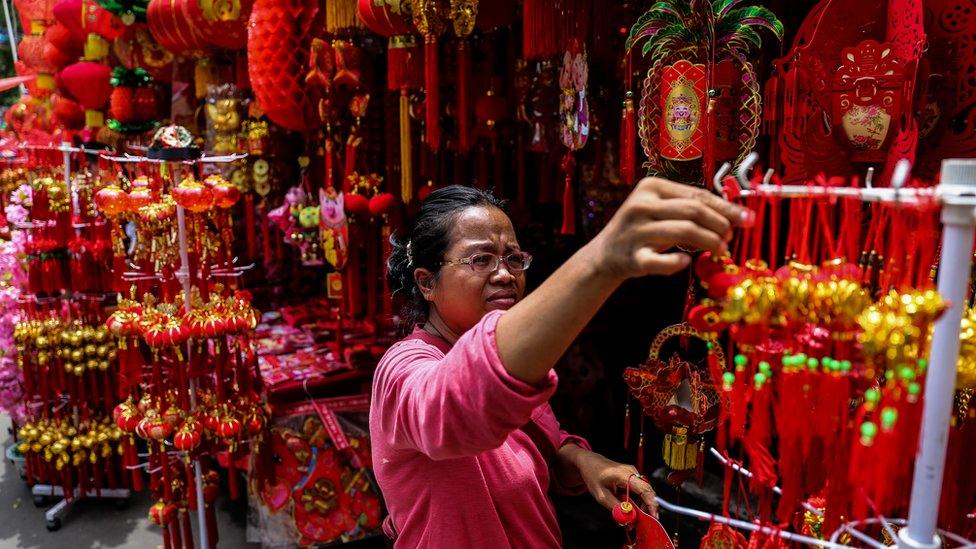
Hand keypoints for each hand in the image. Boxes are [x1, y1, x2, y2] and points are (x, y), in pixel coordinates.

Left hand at [572, 448, 658, 517]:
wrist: (589, 462)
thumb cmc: (593, 475)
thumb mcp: (601, 495)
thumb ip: (615, 507)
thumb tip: (627, 519)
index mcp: (624, 475)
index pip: (645, 490)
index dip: (651, 504)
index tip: (653, 516)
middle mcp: (632, 472)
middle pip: (647, 491)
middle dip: (647, 508)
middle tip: (643, 521)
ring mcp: (633, 473)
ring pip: (644, 492)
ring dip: (641, 505)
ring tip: (634, 517)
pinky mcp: (631, 476)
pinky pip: (638, 490)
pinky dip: (637, 500)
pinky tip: (630, 509)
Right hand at [588, 177, 752, 279]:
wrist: (605, 254)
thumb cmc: (643, 229)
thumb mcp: (662, 210)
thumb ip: (692, 208)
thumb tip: (736, 216)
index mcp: (651, 186)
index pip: (697, 195)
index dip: (726, 207)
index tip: (747, 219)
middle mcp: (641, 205)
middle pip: (693, 210)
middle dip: (720, 224)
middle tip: (731, 238)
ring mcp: (635, 231)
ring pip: (683, 231)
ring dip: (709, 241)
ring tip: (721, 251)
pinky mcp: (632, 257)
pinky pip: (660, 261)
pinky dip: (677, 262)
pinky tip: (687, 262)